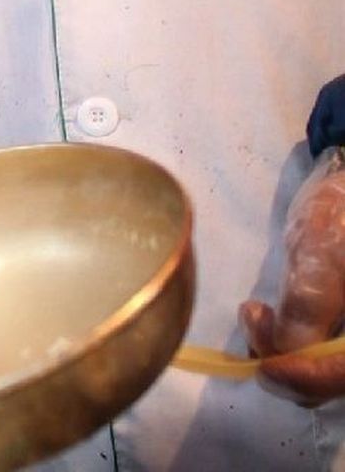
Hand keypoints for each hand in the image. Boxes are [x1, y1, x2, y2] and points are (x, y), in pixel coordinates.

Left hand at [239, 147, 344, 404]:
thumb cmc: (341, 213)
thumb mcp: (322, 252)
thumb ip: (309, 304)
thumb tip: (281, 356)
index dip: (310, 379)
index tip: (264, 367)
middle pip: (338, 379)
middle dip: (290, 365)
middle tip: (256, 323)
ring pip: (325, 371)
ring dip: (284, 355)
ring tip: (257, 316)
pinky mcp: (341, 332)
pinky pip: (318, 355)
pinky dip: (287, 346)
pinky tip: (264, 318)